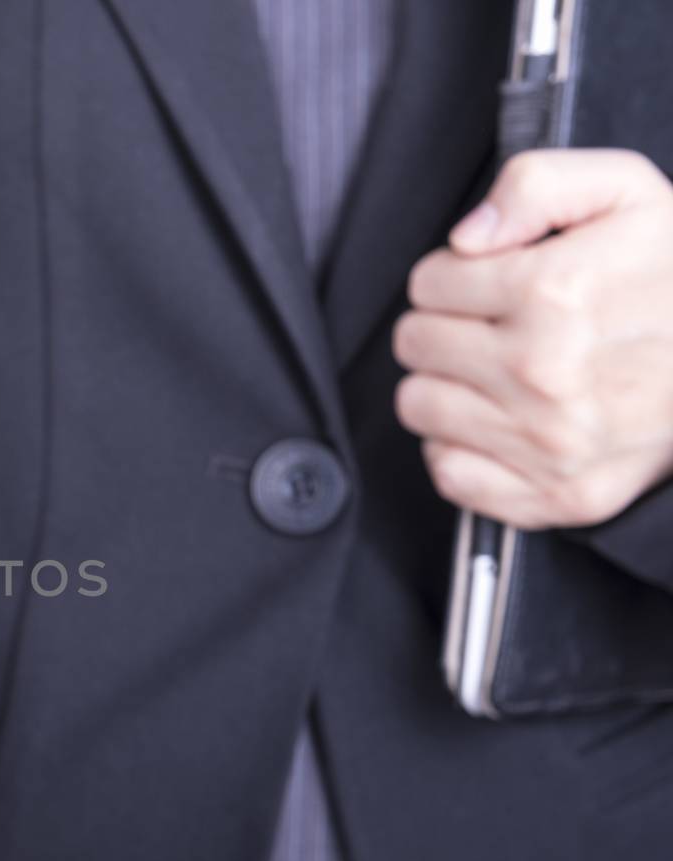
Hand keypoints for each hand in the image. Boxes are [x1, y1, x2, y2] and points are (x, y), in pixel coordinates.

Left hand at [394, 149, 672, 528]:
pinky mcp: (557, 494)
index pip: (427, 283)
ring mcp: (549, 441)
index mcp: (553, 292)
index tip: (490, 281)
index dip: (455, 275)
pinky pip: (451, 473)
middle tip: (493, 326)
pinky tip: (504, 422)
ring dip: (448, 386)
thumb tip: (465, 237)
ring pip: (420, 406)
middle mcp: (543, 371)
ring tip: (499, 372)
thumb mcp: (627, 191)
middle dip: (445, 326)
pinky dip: (464, 449)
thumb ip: (535, 185)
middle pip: (415, 345)